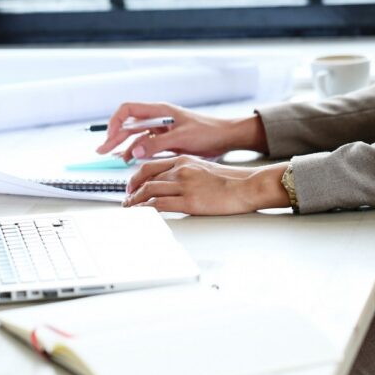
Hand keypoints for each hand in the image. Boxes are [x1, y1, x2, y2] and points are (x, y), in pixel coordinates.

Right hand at [96, 102, 267, 161]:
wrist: (225, 138)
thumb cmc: (208, 132)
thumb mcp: (181, 138)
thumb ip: (156, 144)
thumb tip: (133, 150)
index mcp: (159, 111)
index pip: (128, 110)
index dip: (116, 122)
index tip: (110, 137)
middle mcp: (157, 118)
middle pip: (128, 124)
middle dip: (113, 136)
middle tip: (101, 150)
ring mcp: (161, 129)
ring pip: (135, 136)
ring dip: (123, 146)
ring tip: (113, 158)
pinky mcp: (166, 140)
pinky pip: (145, 144)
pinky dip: (136, 152)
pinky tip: (130, 160)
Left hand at [122, 156, 290, 214]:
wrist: (247, 186)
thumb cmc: (231, 180)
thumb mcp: (203, 168)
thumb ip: (185, 173)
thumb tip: (171, 185)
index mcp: (183, 160)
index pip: (150, 166)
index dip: (136, 178)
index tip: (131, 187)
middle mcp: (180, 169)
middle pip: (145, 178)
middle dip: (131, 191)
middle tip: (127, 201)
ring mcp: (184, 185)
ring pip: (149, 191)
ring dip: (135, 202)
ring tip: (131, 210)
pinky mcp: (189, 201)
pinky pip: (159, 204)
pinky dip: (145, 209)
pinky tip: (141, 214)